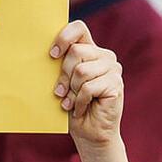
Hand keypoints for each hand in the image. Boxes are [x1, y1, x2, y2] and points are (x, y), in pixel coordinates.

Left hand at [51, 20, 123, 149]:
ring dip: (72, 91)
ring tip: (72, 101)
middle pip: (76, 51)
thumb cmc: (71, 106)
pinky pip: (89, 87)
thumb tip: (45, 54)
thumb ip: (58, 66)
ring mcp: (112, 69)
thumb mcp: (61, 83)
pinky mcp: (116, 84)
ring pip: (81, 71)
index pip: (78, 28)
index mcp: (89, 50)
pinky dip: (80, 102)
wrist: (89, 133)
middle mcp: (103, 56)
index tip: (52, 55)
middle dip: (63, 75)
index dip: (64, 37)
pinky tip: (81, 108)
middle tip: (61, 92)